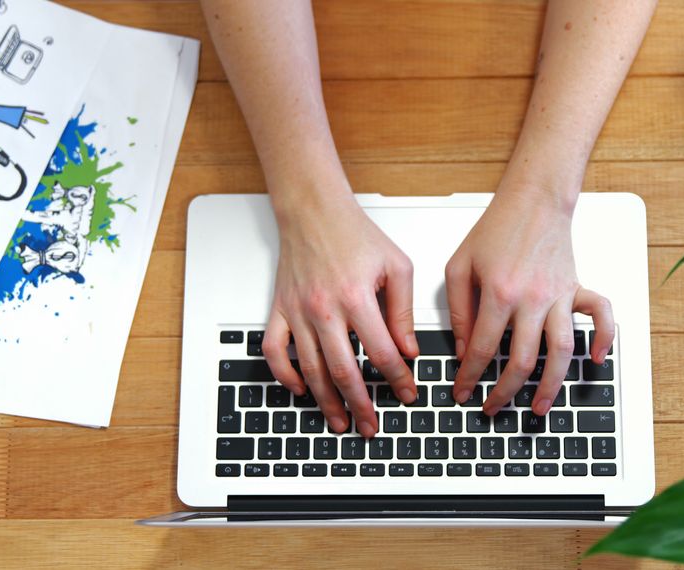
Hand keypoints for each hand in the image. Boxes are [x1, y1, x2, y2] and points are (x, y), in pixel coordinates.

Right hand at [261, 192, 417, 437]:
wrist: (314, 211)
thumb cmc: (355, 235)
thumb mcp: (396, 266)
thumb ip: (403, 311)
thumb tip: (409, 351)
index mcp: (357, 297)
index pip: (382, 353)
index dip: (397, 380)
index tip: (407, 395)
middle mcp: (324, 309)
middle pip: (343, 371)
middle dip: (360, 405)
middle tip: (370, 427)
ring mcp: (297, 312)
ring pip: (310, 369)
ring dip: (326, 401)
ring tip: (339, 422)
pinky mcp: (279, 310)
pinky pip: (275, 352)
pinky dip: (285, 376)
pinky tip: (300, 390)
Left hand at [445, 187, 614, 415]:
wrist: (532, 200)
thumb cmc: (496, 229)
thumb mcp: (459, 266)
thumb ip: (459, 310)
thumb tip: (463, 350)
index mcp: (499, 293)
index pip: (481, 349)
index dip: (470, 377)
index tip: (462, 392)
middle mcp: (532, 298)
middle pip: (521, 360)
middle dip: (504, 392)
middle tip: (492, 407)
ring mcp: (559, 295)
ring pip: (560, 351)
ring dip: (550, 385)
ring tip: (537, 407)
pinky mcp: (576, 288)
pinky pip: (598, 316)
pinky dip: (602, 339)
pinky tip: (596, 359)